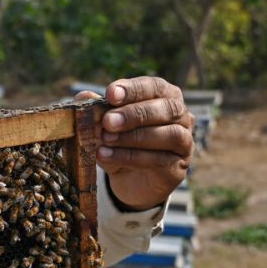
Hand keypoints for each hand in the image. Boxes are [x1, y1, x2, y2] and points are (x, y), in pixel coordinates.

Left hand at [78, 76, 194, 210]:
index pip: (155, 86)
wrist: (129, 180)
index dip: (134, 89)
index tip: (110, 94)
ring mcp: (184, 143)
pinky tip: (106, 155)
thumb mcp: (105, 126)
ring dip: (134, 136)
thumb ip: (96, 110)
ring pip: (169, 134)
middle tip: (108, 121)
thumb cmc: (119, 143)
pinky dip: (130, 156)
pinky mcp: (177, 168)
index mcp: (165, 97)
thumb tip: (82, 96)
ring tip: (105, 139)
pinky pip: (159, 159)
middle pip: (167, 109)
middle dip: (135, 114)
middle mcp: (181, 117)